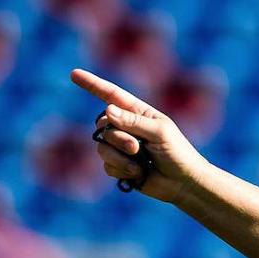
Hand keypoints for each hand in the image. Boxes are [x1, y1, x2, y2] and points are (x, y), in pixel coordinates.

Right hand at [70, 69, 211, 204]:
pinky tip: (138, 174)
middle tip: (136, 148)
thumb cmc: (178, 153)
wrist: (183, 183)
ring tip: (139, 163)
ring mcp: (122, 148)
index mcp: (138, 113)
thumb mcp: (159, 132)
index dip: (93, 85)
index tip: (74, 74)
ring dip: (120, 157)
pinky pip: (107, 166)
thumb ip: (133, 121)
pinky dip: (122, 170)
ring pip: (102, 147)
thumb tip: (107, 110)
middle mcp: (127, 127)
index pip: (112, 95)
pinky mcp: (120, 166)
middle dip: (117, 137)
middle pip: (103, 125)